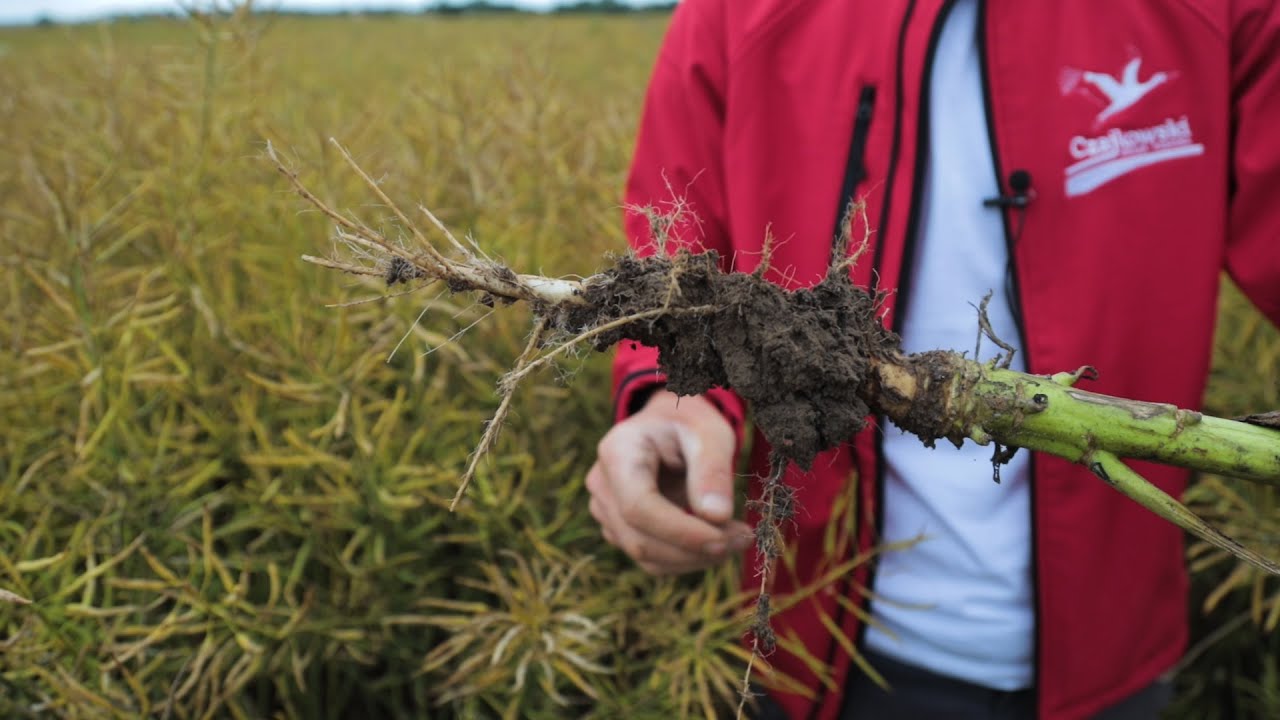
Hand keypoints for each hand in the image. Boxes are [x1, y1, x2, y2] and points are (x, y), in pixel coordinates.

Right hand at [586, 390, 753, 574]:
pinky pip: (651, 558)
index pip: (639, 507)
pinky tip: (715, 542)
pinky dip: (686, 558)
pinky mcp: (618, 528)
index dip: (680, 532)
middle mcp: (602, 484)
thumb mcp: (709, 432)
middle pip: (640, 538)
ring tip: (736, 539)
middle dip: (694, 549)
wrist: (668, 426)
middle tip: (744, 539)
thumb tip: (717, 516)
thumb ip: (712, 470)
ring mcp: (605, 509)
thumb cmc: (688, 424)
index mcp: (618, 452)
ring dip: (694, 558)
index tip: (724, 541)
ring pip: (646, 555)